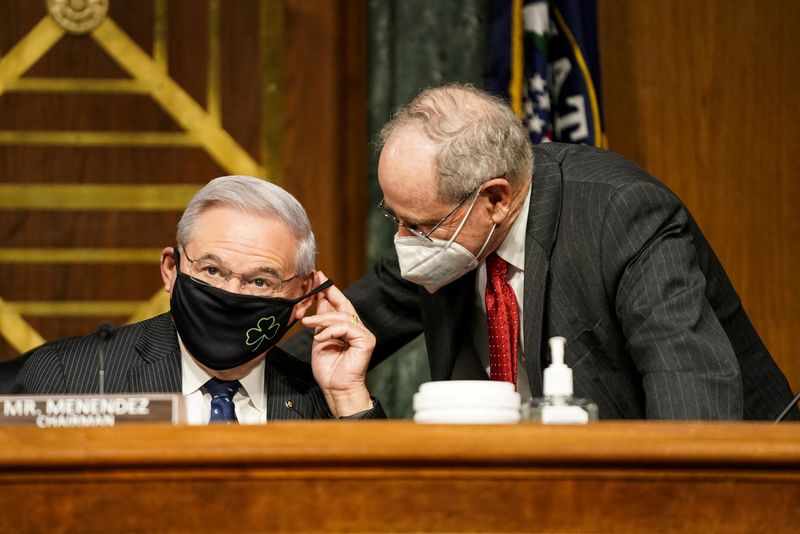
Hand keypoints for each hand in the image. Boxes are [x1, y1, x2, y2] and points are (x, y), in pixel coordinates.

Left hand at [301, 271, 374, 416]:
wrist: (335, 388)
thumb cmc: (328, 369)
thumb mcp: (319, 339)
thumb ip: (321, 322)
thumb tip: (318, 300)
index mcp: (347, 328)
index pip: (340, 304)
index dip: (330, 290)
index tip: (318, 276)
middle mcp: (357, 329)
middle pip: (343, 305)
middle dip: (328, 292)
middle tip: (314, 283)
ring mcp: (363, 334)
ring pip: (342, 316)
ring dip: (322, 318)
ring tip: (307, 323)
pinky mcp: (365, 341)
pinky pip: (346, 328)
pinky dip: (330, 331)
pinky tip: (319, 338)